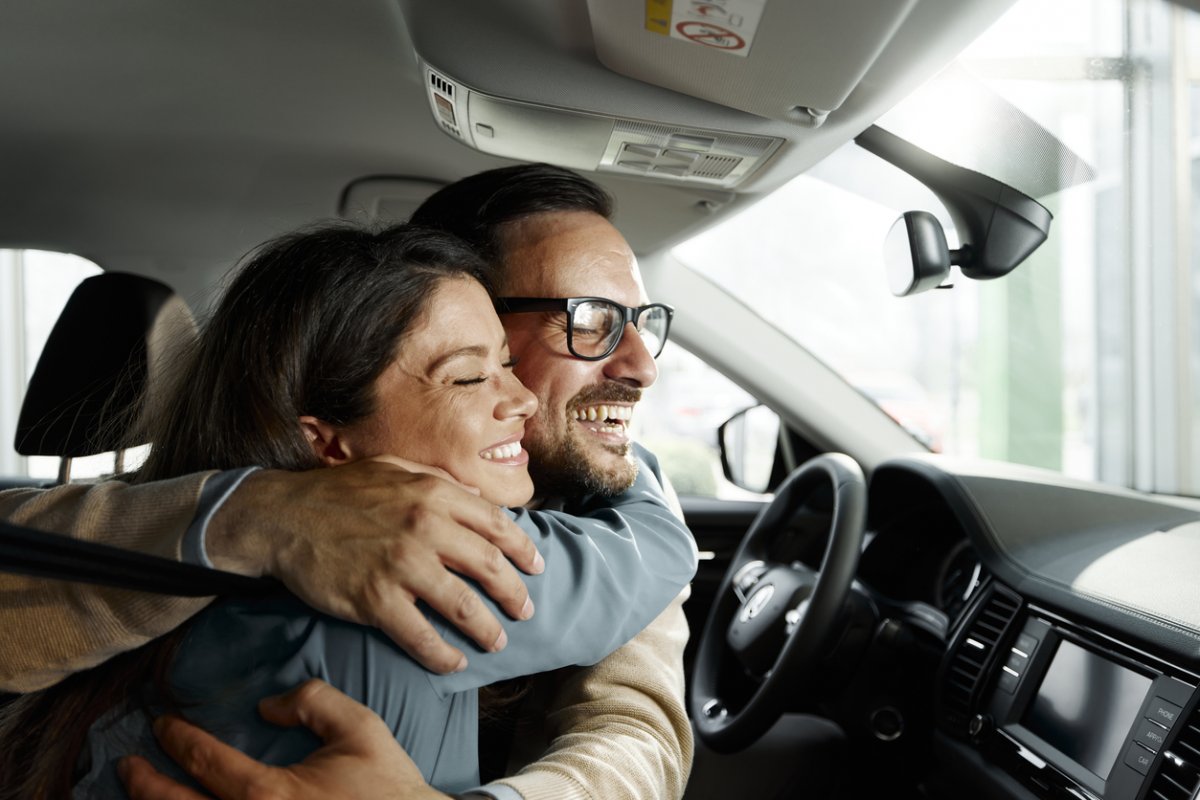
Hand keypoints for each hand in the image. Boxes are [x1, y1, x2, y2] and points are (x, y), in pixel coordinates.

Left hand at [118, 680, 449, 799]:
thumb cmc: (385, 787)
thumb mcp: (359, 729)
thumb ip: (312, 701)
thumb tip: (269, 707)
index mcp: (269, 795)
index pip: (205, 763)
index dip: (178, 740)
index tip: (164, 725)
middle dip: (144, 784)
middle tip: (128, 764)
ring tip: (142, 794)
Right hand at [206, 456, 543, 672]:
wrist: (282, 516)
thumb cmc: (340, 492)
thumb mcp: (394, 468)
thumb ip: (439, 481)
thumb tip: (479, 497)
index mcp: (434, 493)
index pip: (497, 525)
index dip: (523, 549)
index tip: (536, 567)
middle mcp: (425, 527)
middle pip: (490, 567)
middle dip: (515, 594)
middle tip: (525, 610)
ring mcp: (401, 565)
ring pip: (463, 606)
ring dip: (487, 629)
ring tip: (497, 642)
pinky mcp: (375, 600)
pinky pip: (421, 636)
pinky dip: (443, 655)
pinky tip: (453, 663)